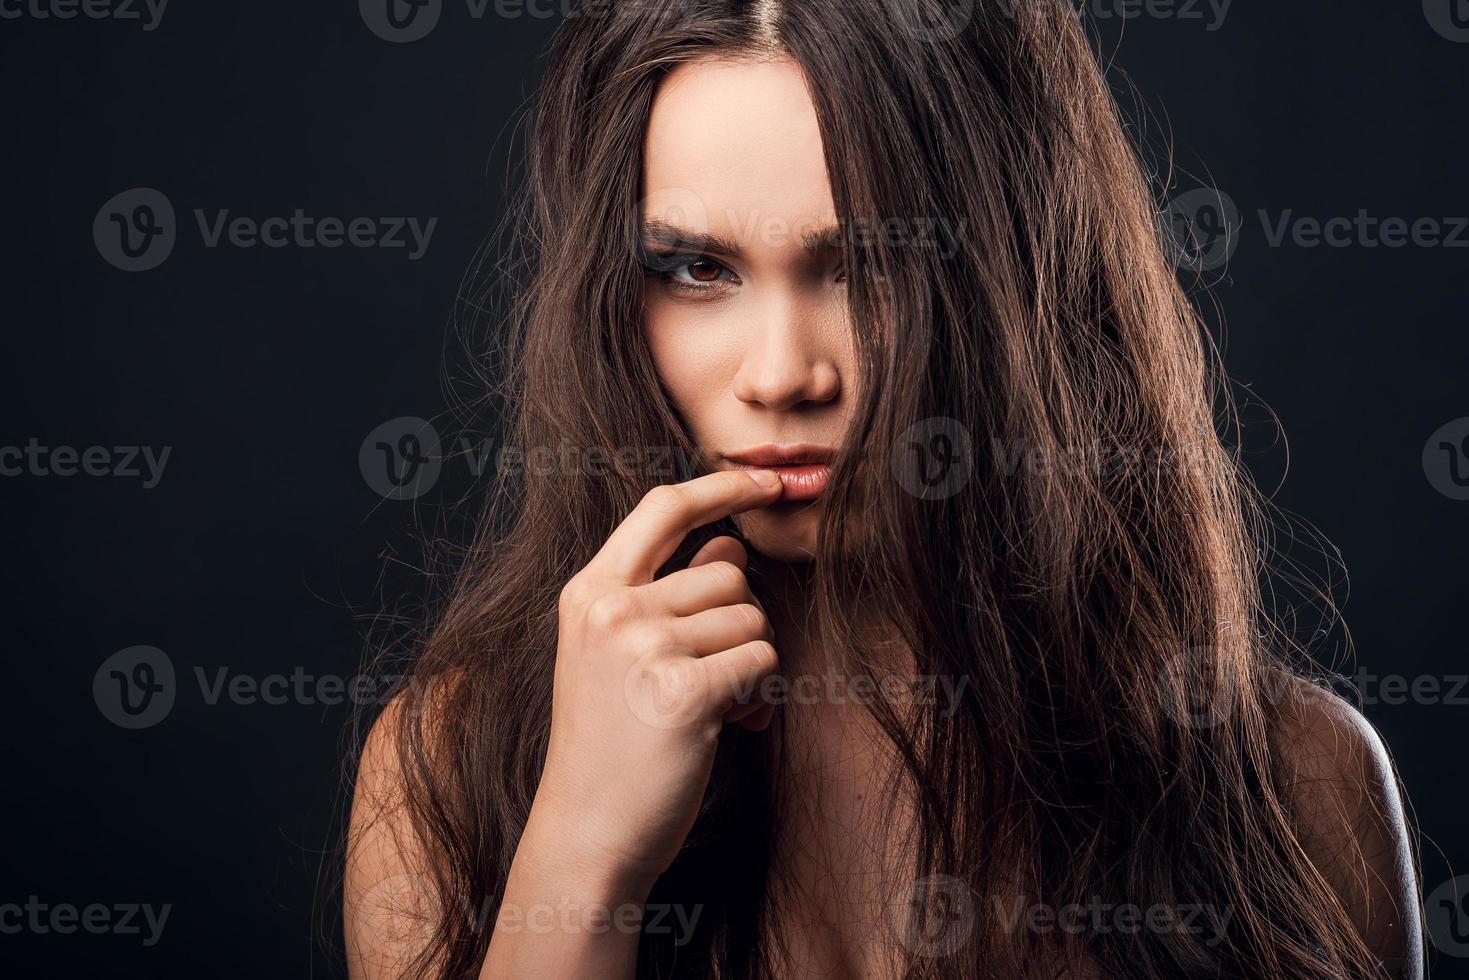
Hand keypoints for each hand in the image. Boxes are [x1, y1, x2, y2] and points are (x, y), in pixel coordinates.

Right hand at [526, 469, 784, 886]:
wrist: (588, 836)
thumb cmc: (612, 746)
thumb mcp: (617, 656)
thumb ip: (666, 594)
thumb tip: (732, 541)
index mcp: (588, 592)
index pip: (662, 507)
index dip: (722, 488)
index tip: (765, 481)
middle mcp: (611, 608)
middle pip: (727, 570)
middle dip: (738, 623)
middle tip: (714, 676)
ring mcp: (643, 647)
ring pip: (751, 617)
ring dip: (750, 664)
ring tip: (716, 708)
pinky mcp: (683, 691)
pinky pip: (762, 661)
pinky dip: (760, 696)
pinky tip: (730, 727)